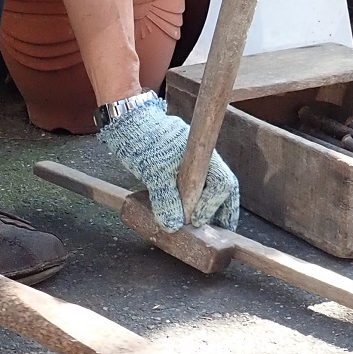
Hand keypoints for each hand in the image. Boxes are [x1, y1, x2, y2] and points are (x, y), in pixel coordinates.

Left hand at [98, 94, 239, 231]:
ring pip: (211, 187)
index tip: (196, 221)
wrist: (128, 122)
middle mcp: (203, 159)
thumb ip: (165, 198)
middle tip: (222, 231)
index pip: (222, 184)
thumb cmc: (142, 140)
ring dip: (211, 208)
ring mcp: (193, 162)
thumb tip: (173, 225)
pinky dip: (195, 202)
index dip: (212, 206)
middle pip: (224, 187)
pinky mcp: (180, 167)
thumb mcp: (153, 172)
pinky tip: (189, 215)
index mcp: (202, 156)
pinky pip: (195, 186)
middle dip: (223, 210)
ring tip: (206, 228)